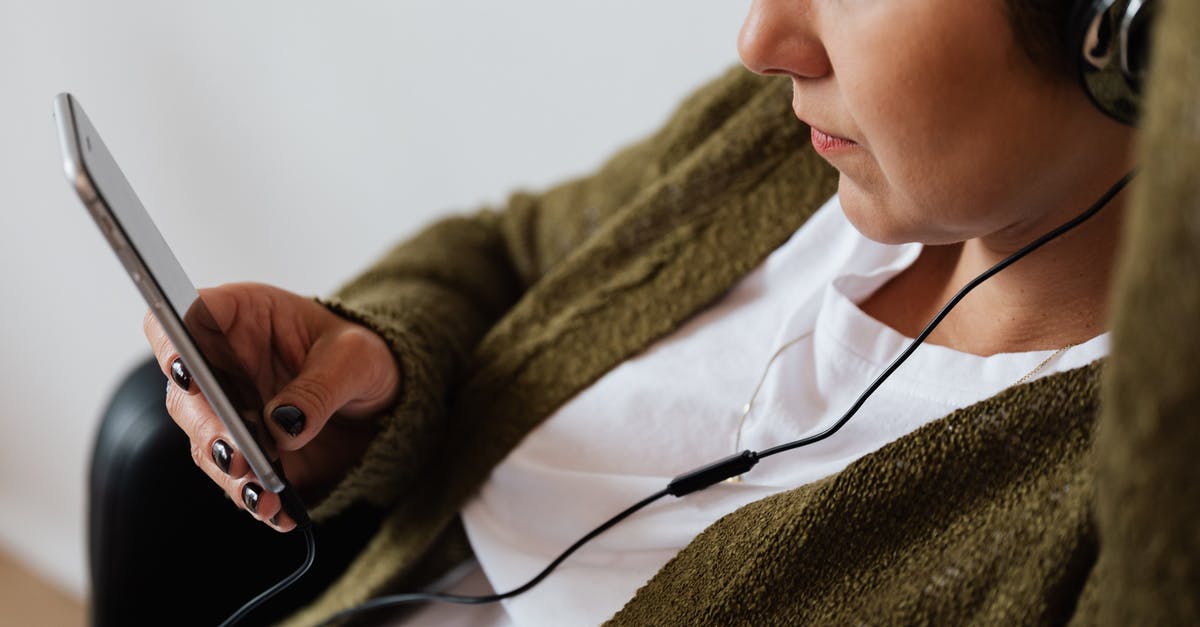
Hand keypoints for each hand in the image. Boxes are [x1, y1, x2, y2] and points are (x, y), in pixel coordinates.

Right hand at [144, 282, 399, 530]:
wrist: (380, 398)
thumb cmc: (360, 356)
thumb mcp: (356, 359)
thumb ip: (319, 387)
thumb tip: (283, 425)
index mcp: (239, 319)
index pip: (185, 318)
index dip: (172, 341)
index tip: (185, 370)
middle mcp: (221, 367)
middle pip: (186, 393)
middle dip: (207, 426)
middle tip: (236, 453)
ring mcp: (229, 414)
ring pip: (207, 445)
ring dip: (230, 473)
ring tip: (263, 495)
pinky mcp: (247, 456)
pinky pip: (238, 482)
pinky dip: (257, 500)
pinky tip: (281, 513)